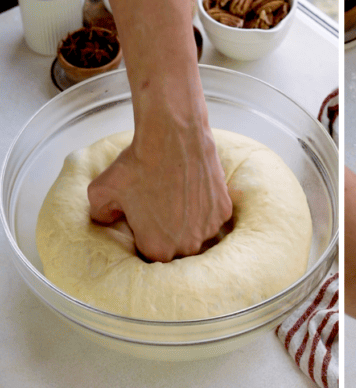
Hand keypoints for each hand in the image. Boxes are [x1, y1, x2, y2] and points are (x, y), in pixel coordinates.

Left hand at [88, 122, 232, 262]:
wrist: (172, 135)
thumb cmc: (137, 164)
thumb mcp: (100, 191)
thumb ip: (99, 214)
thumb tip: (106, 220)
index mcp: (157, 249)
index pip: (150, 251)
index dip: (144, 234)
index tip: (141, 217)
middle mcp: (187, 246)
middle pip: (176, 246)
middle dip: (167, 231)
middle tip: (159, 205)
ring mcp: (209, 229)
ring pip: (196, 232)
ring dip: (188, 221)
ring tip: (176, 195)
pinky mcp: (223, 211)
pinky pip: (211, 216)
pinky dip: (203, 206)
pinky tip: (192, 188)